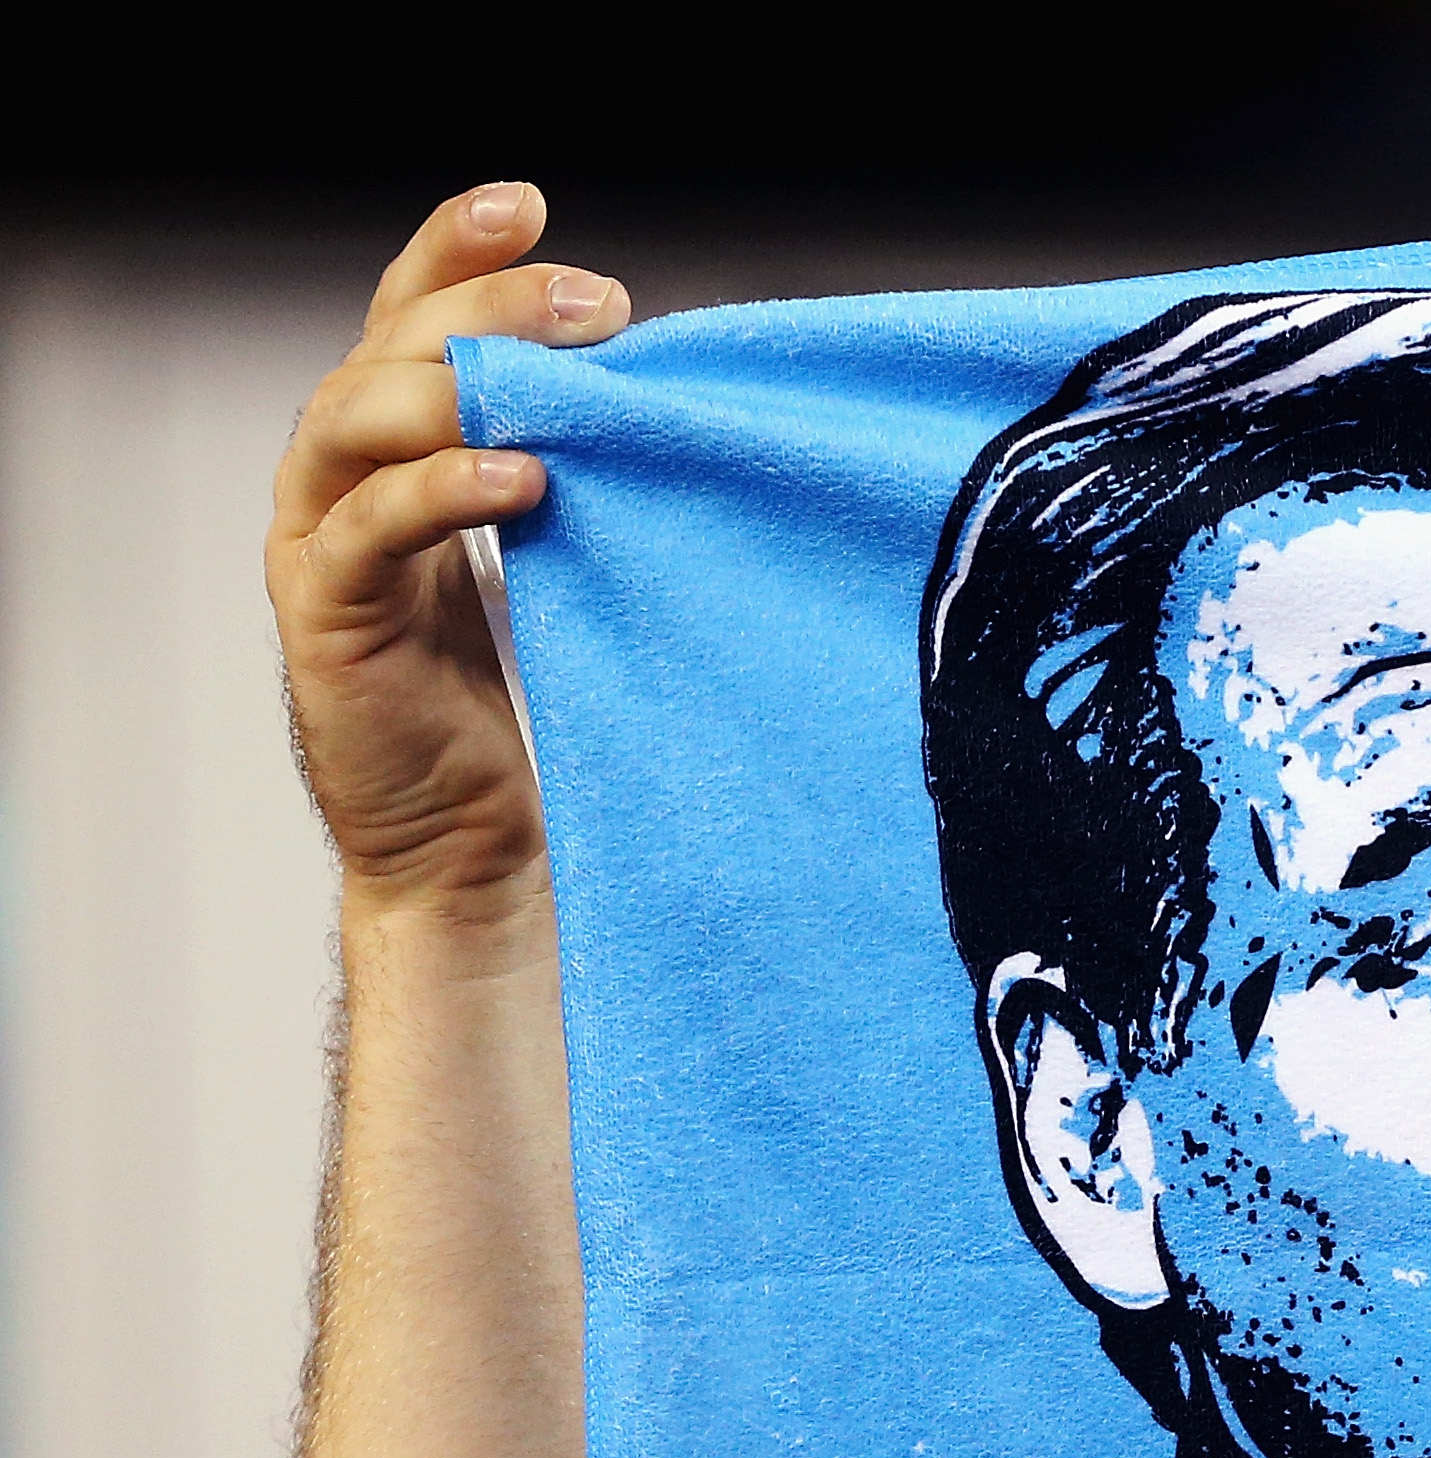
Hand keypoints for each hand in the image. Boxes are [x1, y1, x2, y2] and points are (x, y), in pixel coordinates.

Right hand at [267, 185, 630, 925]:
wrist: (480, 852)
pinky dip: (442, 493)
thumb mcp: (571, 563)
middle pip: (388, 349)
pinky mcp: (327, 622)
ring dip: (459, 387)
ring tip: (564, 387)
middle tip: (596, 304)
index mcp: (400, 455)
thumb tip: (679, 400)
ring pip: (355, 420)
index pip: (409, 321)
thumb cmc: (535, 707)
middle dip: (488, 309)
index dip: (454, 254)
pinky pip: (368, 530)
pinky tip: (524, 482)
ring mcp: (325, 548)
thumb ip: (588, 478)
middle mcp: (346, 484)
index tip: (529, 207)